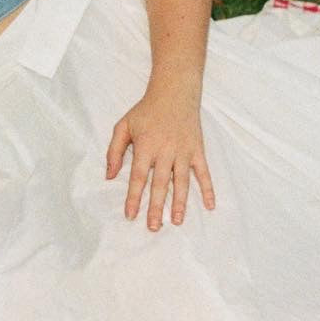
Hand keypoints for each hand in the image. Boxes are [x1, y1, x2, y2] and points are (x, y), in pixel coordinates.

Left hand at [105, 89, 215, 229]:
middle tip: (153, 227)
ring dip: (180, 203)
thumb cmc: (146, 111)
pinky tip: (210, 205)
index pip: (139, 177)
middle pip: (160, 184)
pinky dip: (208, 189)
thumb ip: (114, 151)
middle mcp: (165, 151)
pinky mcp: (197, 150)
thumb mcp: (123, 126)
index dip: (134, 197)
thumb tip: (109, 175)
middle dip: (156, 207)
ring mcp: (183, 152)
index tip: (130, 215)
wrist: (174, 92)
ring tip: (176, 221)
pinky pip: (204, 173)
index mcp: (146, 146)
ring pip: (182, 182)